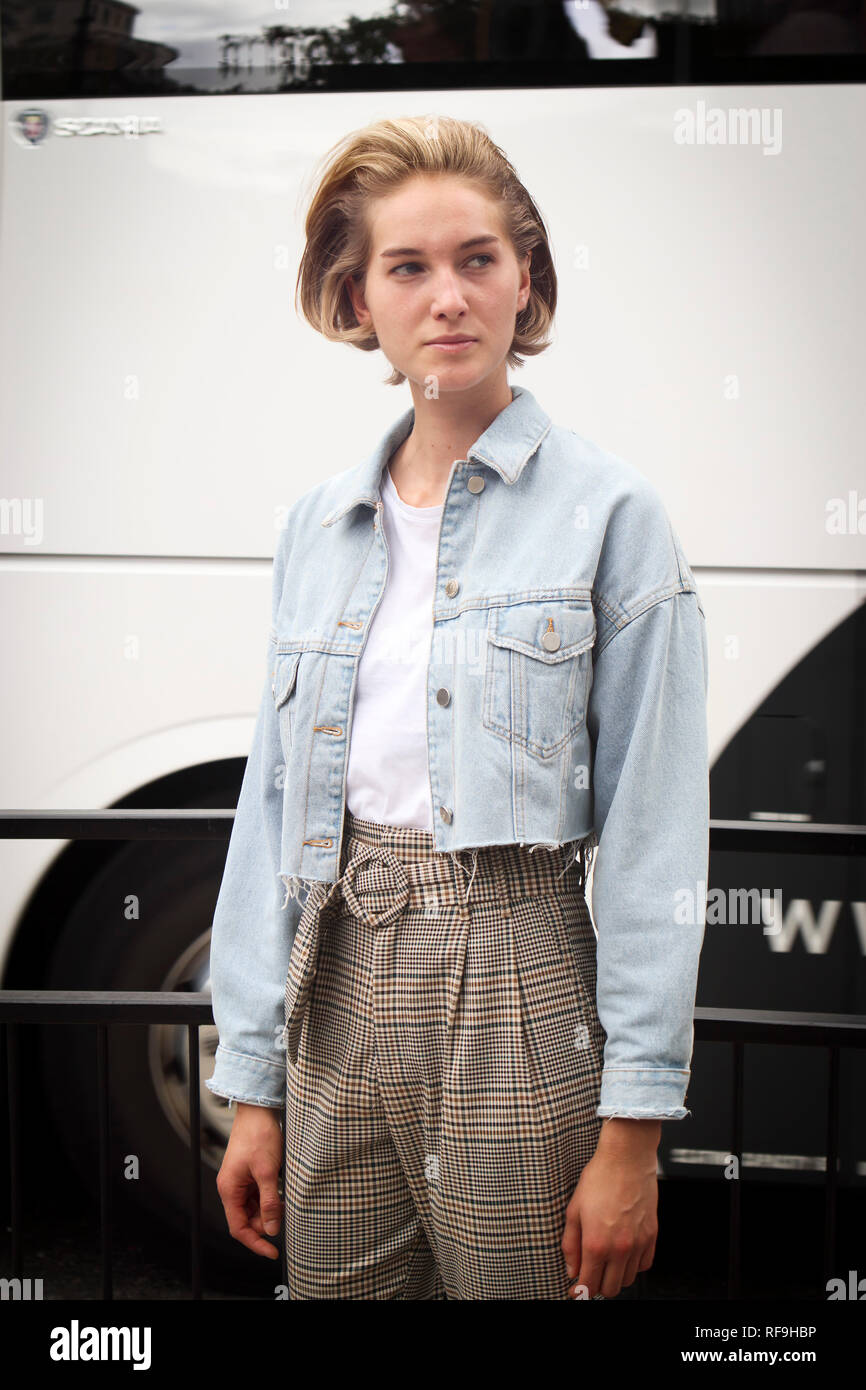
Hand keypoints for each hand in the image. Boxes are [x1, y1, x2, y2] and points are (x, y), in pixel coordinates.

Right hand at [215, 1102, 283, 1258]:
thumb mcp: (267, 1172)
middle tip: (282, 1220)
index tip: (272, 1251)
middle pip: (245, 1219)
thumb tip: (272, 1229)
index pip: (238, 1227)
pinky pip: (256, 1196)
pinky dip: (268, 1200)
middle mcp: (231, 1188)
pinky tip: (280, 1196)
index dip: (255, 1242)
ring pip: (252, 1208)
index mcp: (229, 1189)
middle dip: (263, 1225)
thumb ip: (269, 1202)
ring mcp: (240, 1181)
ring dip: (267, 1212)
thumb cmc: (259, 1136)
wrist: (258, 1111)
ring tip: (283, 1206)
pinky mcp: (248, 1174)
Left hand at [561, 1118, 659, 1298]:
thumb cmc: (599, 1178)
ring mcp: (638, 1243)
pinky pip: (644, 1265)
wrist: (627, 1158)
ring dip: (616, 1277)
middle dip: (597, 1286)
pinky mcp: (652, 1235)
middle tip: (590, 1275)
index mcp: (596, 1243)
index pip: (589, 1285)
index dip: (580, 1293)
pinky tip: (624, 1254)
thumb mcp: (574, 1210)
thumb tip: (571, 1269)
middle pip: (610, 1288)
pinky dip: (633, 1266)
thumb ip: (570, 1244)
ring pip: (628, 1280)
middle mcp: (619, 1248)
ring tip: (606, 1262)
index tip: (576, 1291)